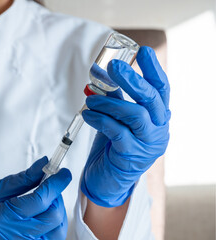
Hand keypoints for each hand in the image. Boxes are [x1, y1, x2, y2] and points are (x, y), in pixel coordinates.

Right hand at [0, 157, 71, 239]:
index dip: (56, 183)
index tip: (63, 173)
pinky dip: (54, 225)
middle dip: (56, 197)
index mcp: (6, 218)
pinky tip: (45, 215)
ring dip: (57, 211)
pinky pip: (52, 238)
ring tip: (47, 201)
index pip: (41, 199)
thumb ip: (24, 178)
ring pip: (58, 230)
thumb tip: (45, 164)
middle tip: (50, 186)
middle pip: (53, 216)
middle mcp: (18, 236)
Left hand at [81, 46, 169, 206]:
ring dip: (111, 102)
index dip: (153, 70)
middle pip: (152, 99)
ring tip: (91, 97)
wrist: (108, 181)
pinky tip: (88, 114)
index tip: (144, 51)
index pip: (162, 89)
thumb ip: (113, 98)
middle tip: (116, 66)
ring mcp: (147, 145)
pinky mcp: (131, 157)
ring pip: (135, 115)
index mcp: (157, 118)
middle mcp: (158, 130)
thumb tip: (97, 73)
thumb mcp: (116, 119)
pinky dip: (101, 119)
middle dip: (133, 80)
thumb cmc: (113, 147)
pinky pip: (117, 132)